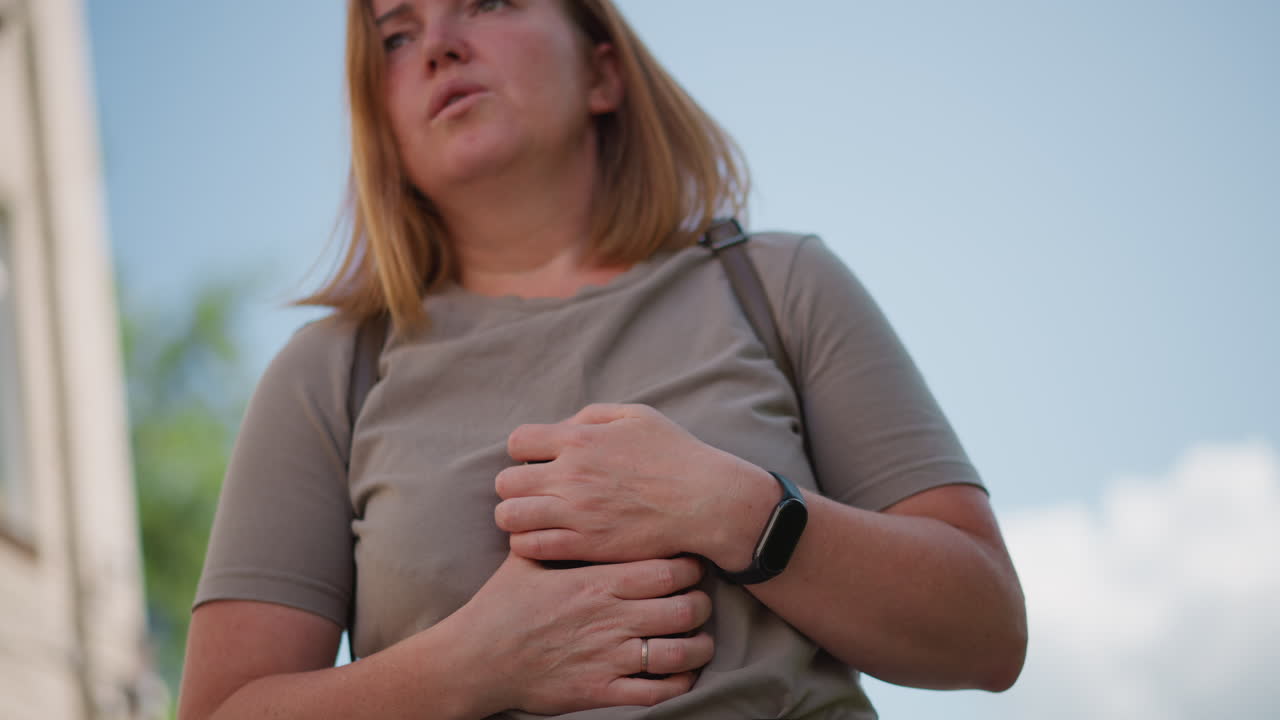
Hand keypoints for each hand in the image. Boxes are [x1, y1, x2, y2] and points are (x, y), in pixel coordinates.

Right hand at [459, 552, 714, 713]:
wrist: (475, 659)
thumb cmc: (500, 606)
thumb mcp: (525, 559)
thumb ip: (553, 531)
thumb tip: (560, 493)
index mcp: (596, 582)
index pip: (666, 569)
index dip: (690, 566)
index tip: (692, 563)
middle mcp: (610, 618)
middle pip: (684, 608)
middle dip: (701, 603)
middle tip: (700, 599)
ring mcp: (609, 657)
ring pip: (680, 652)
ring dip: (699, 646)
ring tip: (702, 639)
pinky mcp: (602, 690)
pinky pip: (657, 691)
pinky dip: (680, 683)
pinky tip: (683, 673)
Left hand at [495, 404, 747, 562]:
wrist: (705, 501)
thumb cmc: (675, 455)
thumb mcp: (637, 416)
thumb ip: (592, 416)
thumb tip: (562, 427)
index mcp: (580, 438)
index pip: (517, 442)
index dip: (525, 452)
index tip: (540, 462)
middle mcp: (570, 474)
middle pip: (505, 483)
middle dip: (516, 487)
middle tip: (536, 494)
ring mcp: (575, 513)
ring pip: (509, 517)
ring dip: (517, 517)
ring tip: (536, 519)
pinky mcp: (584, 546)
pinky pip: (529, 547)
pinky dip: (528, 543)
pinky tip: (547, 539)